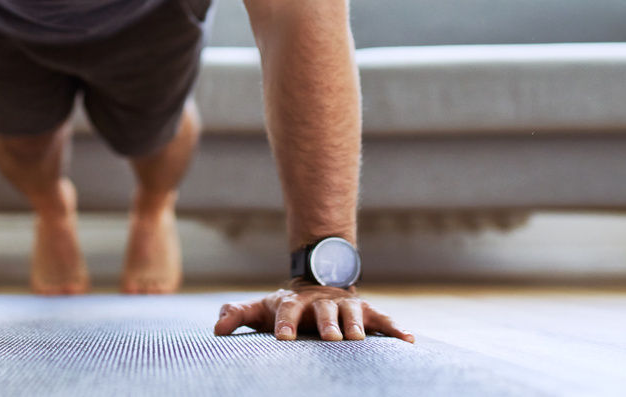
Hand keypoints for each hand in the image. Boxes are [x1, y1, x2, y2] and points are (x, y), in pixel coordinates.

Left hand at [213, 285, 414, 342]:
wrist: (320, 284)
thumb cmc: (287, 308)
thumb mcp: (262, 309)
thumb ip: (240, 314)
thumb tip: (217, 328)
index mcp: (295, 302)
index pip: (288, 309)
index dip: (286, 323)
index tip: (283, 339)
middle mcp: (322, 302)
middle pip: (325, 310)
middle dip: (328, 323)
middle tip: (331, 339)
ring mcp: (346, 305)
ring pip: (353, 312)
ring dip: (357, 325)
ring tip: (359, 339)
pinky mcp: (367, 312)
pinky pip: (383, 319)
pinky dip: (395, 329)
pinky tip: (408, 341)